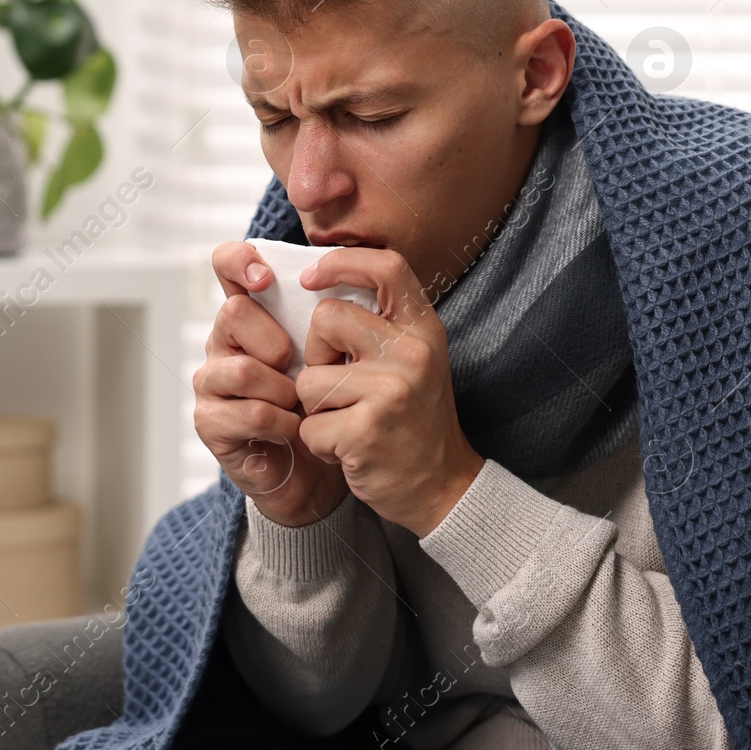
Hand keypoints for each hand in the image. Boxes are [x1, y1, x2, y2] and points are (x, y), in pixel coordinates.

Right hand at [192, 240, 349, 526]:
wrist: (319, 468)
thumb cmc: (325, 401)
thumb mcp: (333, 351)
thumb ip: (330, 313)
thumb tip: (352, 270)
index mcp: (252, 315)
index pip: (226, 265)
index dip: (239, 260)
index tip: (266, 277)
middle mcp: (224, 342)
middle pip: (233, 312)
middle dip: (275, 340)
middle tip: (296, 365)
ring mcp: (211, 383)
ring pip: (241, 369)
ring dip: (283, 389)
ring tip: (301, 404)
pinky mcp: (211, 423)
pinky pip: (249, 413)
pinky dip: (281, 422)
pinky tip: (294, 430)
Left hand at [295, 247, 483, 537]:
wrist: (441, 487)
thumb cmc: (415, 421)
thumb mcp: (415, 361)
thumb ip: (382, 326)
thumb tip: (321, 286)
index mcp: (424, 330)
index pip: (387, 266)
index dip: (342, 261)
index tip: (312, 277)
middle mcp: (412, 353)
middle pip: (327, 318)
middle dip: (316, 352)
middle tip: (337, 383)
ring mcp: (390, 391)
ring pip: (309, 378)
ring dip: (316, 407)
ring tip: (348, 422)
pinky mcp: (365, 431)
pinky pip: (309, 425)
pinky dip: (318, 443)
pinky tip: (347, 448)